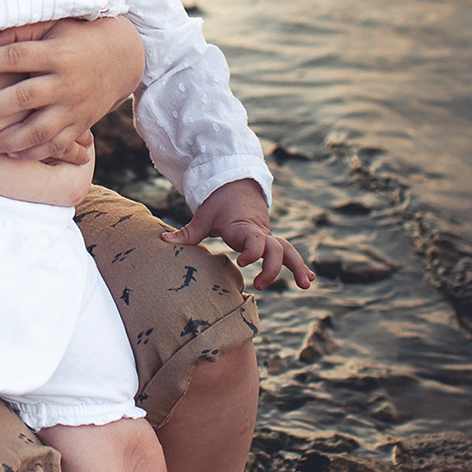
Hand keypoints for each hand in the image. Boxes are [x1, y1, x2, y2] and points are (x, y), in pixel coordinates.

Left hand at [0, 14, 143, 160]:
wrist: (123, 58)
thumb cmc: (79, 37)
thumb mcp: (54, 25)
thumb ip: (21, 32)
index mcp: (58, 53)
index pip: (17, 57)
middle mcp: (66, 82)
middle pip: (24, 97)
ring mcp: (75, 107)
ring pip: (40, 130)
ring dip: (9, 141)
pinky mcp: (81, 124)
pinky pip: (57, 144)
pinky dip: (35, 152)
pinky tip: (11, 155)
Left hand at [161, 177, 313, 290]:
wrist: (236, 186)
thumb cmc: (218, 204)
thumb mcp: (203, 216)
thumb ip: (187, 233)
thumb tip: (163, 241)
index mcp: (243, 227)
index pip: (254, 240)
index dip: (252, 251)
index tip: (243, 263)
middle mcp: (260, 232)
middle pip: (276, 248)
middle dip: (274, 267)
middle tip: (259, 285)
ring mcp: (268, 237)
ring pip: (288, 250)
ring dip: (297, 267)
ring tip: (306, 285)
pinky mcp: (270, 241)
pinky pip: (288, 252)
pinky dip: (299, 265)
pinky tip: (308, 279)